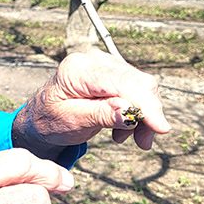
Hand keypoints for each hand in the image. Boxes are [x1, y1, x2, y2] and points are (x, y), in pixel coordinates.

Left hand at [12, 48, 169, 153]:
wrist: (41, 118)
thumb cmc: (51, 120)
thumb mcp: (72, 121)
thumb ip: (101, 114)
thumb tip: (130, 112)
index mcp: (78, 69)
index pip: (122, 82)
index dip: (146, 105)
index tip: (162, 128)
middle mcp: (94, 60)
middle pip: (138, 83)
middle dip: (147, 114)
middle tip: (143, 143)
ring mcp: (104, 64)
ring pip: (142, 87)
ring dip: (143, 116)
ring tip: (130, 138)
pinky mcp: (112, 74)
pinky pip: (137, 90)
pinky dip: (138, 112)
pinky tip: (124, 128)